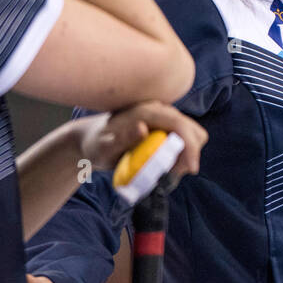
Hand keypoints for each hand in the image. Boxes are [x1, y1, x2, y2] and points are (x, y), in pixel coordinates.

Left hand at [77, 101, 207, 182]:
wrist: (91, 139)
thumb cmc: (95, 144)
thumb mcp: (104, 146)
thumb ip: (122, 139)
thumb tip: (143, 128)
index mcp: (147, 111)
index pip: (179, 124)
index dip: (190, 146)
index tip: (190, 169)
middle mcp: (159, 110)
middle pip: (192, 130)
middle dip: (189, 153)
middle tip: (170, 172)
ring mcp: (164, 117)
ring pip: (192, 135)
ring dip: (185, 155)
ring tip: (164, 169)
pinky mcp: (166, 126)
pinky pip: (184, 140)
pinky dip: (181, 154)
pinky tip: (163, 163)